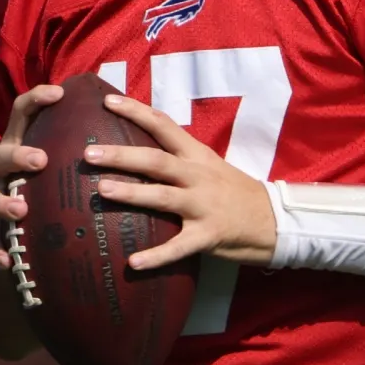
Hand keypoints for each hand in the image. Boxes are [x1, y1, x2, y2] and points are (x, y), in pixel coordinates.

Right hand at [0, 84, 63, 268]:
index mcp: (18, 142)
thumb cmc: (39, 177)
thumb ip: (72, 138)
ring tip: (20, 211)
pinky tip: (6, 262)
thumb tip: (119, 114)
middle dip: (20, 155)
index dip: (37, 99)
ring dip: (4, 202)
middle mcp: (0, 165)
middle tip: (40, 160)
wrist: (0, 215)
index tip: (59, 92)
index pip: (22, 112)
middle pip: (2, 154)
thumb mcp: (50, 152)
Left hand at [87, 93, 278, 270]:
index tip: (107, 102)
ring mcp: (203, 206)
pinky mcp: (208, 235)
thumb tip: (136, 150)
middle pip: (156, 161)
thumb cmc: (235, 192)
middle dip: (121, 156)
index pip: (164, 125)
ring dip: (131, 193)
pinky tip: (133, 262)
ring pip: (163, 196)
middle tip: (89, 154)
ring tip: (102, 190)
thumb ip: (178, 158)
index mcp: (197, 155)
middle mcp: (198, 176)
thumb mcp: (209, 166)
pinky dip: (155, 256)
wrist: (275, 221)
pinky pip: (178, 247)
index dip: (136, 111)